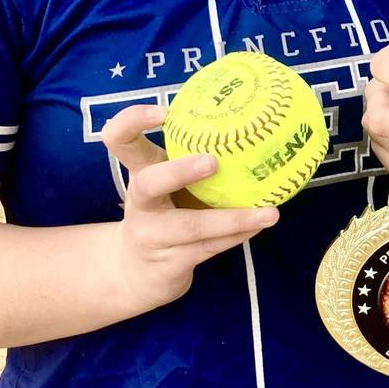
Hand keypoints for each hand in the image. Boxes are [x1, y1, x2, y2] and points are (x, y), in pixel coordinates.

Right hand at [99, 106, 277, 314]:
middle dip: (179, 171)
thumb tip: (250, 121)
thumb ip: (193, 158)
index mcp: (140, 173)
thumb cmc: (163, 215)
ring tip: (268, 212)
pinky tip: (261, 225)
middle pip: (148, 183)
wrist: (134, 275)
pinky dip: (237, 235)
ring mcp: (152, 236)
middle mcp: (140, 203)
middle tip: (212, 161)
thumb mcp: (168, 185)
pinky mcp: (169, 264)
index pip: (120, 139)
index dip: (133, 120)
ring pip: (190, 226)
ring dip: (232, 218)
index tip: (165, 112)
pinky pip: (208, 247)